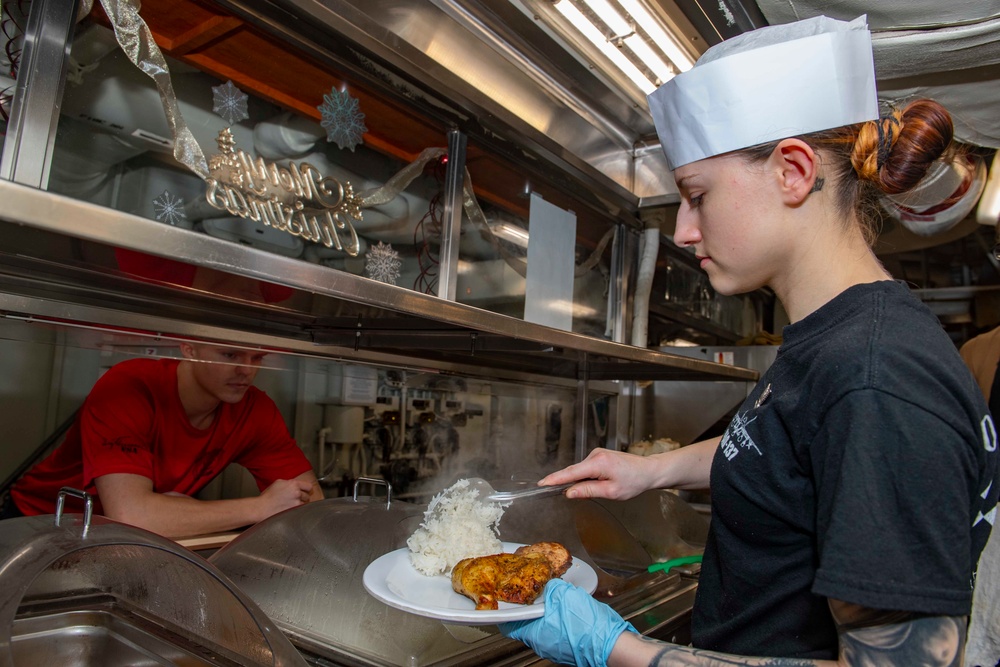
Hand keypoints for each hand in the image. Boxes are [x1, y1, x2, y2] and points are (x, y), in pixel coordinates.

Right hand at [257, 478, 314, 520]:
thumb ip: (289, 483)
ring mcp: (296, 502)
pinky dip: (297, 510)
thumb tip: (294, 484)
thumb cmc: (268, 496)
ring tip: (291, 506)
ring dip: (300, 505)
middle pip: (307, 496)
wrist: (262, 507)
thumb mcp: (278, 483)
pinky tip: (290, 510)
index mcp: (293, 484)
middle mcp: (296, 492)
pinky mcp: (294, 511)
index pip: (309, 486)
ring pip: (304, 504)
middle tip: (295, 500)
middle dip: (303, 498)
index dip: (306, 489)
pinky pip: (300, 510)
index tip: (305, 491)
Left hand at [499, 579, 636, 666]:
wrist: (611, 644)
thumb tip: (548, 585)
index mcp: (534, 632)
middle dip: (529, 607)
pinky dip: (557, 619)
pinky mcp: (566, 647)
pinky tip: (568, 610)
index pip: (508, 623)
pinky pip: (556, 631)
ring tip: (554, 598)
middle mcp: (541, 643)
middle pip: (525, 623)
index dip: (505, 609)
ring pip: (542, 626)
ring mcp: (553, 647)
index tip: (503, 599)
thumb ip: (551, 588)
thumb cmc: (588, 626)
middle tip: (533, 592)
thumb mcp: (565, 595)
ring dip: (545, 612)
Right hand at [540, 448, 653, 500]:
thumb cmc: (634, 482)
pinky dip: (586, 476)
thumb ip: (588, 491)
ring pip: (580, 470)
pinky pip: (586, 468)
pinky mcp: (599, 456)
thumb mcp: (611, 492)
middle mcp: (595, 455)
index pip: (571, 473)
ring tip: (598, 489)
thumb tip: (570, 492)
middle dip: (566, 482)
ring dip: (581, 481)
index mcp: (598, 463)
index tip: (542, 483)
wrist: (648, 470)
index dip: (555, 479)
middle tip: (558, 492)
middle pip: (574, 471)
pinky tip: (597, 484)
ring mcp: (597, 454)